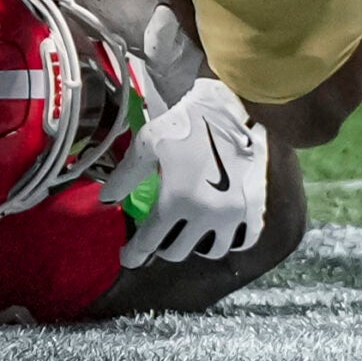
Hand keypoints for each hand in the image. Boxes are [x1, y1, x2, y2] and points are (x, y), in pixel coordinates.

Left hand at [97, 77, 267, 267]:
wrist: (231, 103)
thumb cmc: (186, 122)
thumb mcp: (147, 143)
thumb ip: (126, 176)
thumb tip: (106, 201)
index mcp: (177, 200)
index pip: (149, 242)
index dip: (134, 254)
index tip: (128, 257)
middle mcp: (205, 214)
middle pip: (177, 251)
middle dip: (162, 246)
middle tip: (159, 234)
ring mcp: (233, 214)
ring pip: (211, 251)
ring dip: (195, 245)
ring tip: (189, 232)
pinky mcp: (254, 207)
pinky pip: (244, 240)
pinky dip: (230, 240)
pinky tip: (220, 230)